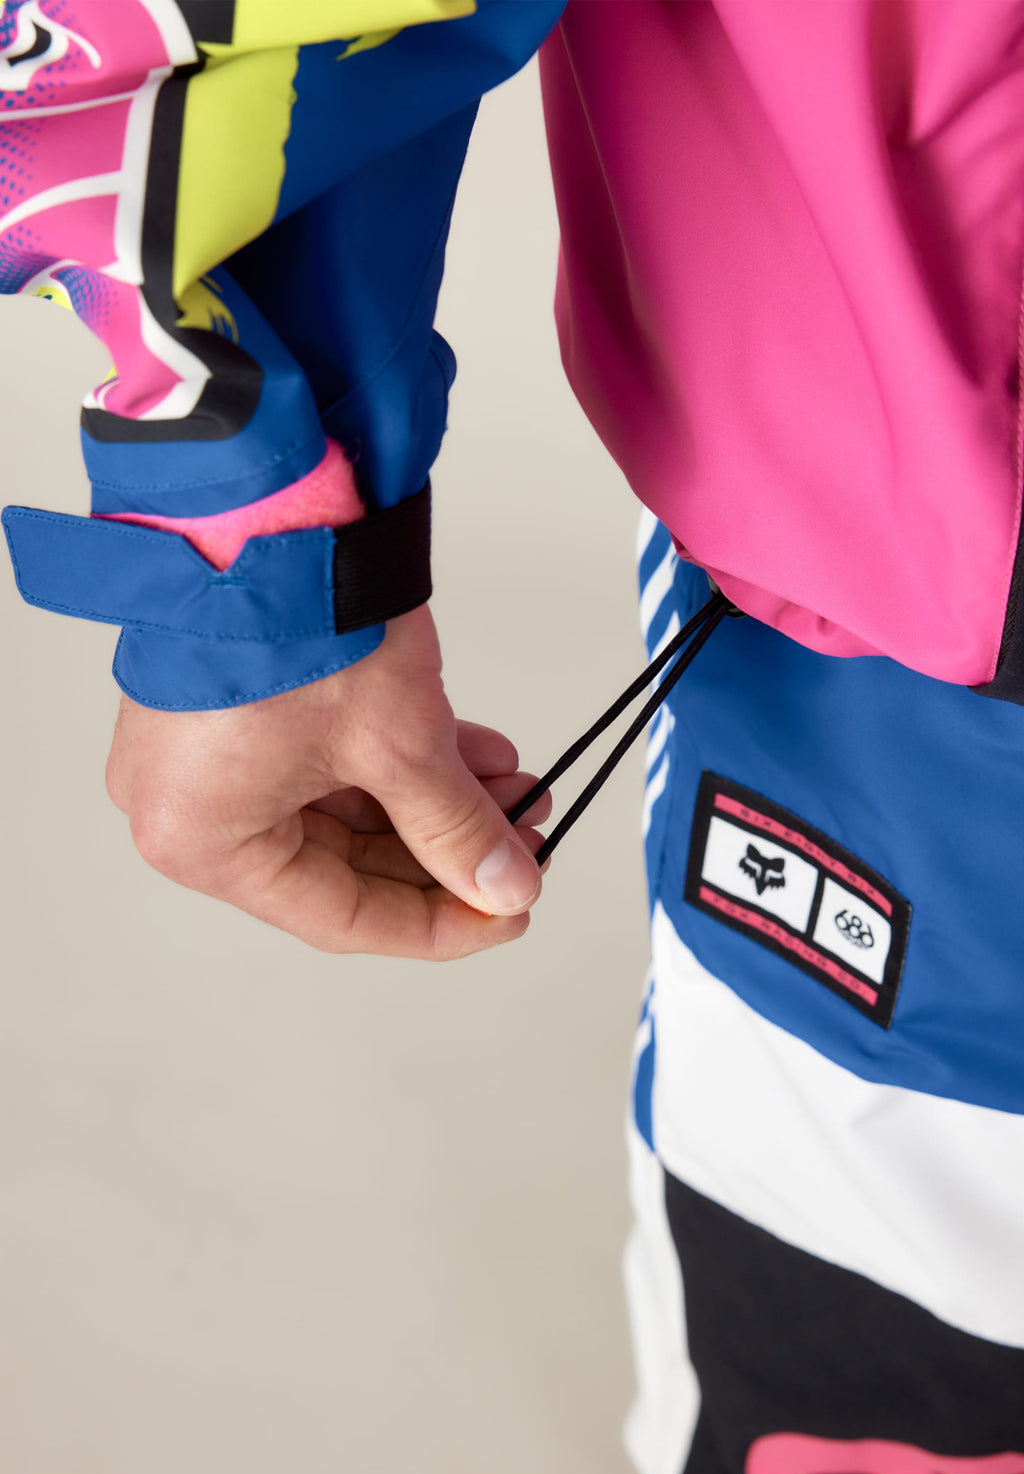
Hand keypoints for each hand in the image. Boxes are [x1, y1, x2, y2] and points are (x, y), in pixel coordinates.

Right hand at [105, 606, 549, 957]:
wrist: (262, 489)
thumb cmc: (298, 613)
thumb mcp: (396, 742)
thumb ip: (454, 828)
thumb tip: (505, 887)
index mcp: (202, 840)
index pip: (340, 917)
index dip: (440, 924)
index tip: (508, 914)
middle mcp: (187, 805)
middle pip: (342, 863)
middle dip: (444, 850)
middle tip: (522, 847)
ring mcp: (205, 750)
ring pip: (342, 807)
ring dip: (432, 800)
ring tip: (513, 791)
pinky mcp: (233, 700)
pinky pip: (322, 759)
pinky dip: (398, 760)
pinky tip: (476, 753)